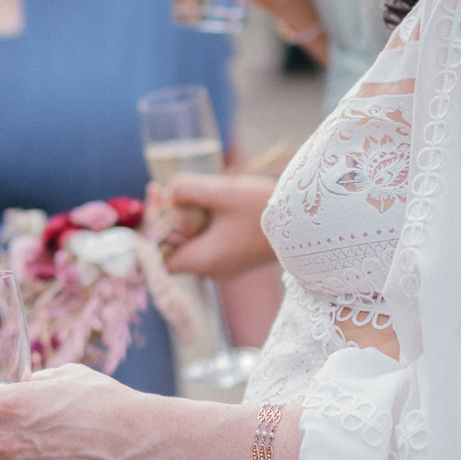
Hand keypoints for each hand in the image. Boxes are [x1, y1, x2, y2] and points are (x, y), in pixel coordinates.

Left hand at [157, 174, 278, 280]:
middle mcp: (212, 270)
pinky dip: (201, 225)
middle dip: (166, 220)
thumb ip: (188, 189)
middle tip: (165, 189)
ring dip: (184, 221)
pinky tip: (208, 203)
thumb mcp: (223, 192)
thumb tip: (167, 191)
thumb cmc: (266, 209)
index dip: (150, 231)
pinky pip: (208, 244)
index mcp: (204, 261)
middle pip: (173, 250)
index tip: (155, 197)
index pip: (158, 257)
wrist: (310, 223)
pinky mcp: (237, 258)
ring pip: (191, 245)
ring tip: (186, 192)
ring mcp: (226, 266)